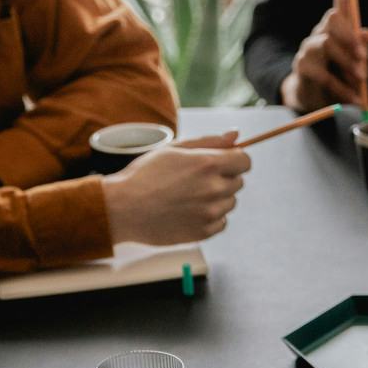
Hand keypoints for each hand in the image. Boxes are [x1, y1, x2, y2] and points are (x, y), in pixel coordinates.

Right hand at [102, 132, 250, 245]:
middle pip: (238, 182)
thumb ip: (209, 142)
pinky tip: (188, 211)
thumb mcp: (174, 150)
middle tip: (194, 180)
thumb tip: (236, 135)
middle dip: (222, 178)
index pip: (244, 161)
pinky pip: (221, 222)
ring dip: (217, 199)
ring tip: (188, 197)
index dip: (234, 160)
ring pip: (230, 202)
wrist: (123, 209)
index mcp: (207, 164)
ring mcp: (210, 212)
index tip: (222, 163)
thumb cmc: (145, 175)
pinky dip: (210, 217)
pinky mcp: (204, 232)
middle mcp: (213, 189)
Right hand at [278, 0, 367, 112]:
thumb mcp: (354, 64)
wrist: (313, 99)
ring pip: (326, 44)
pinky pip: (323, 75)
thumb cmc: (337, 77)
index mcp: (334, 30)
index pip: (338, 5)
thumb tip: (366, 31)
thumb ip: (360, 49)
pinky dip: (342, 89)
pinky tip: (354, 99)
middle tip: (364, 56)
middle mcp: (319, 33)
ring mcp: (308, 49)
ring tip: (362, 79)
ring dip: (346, 61)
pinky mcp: (302, 68)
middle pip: (331, 19)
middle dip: (349, 34)